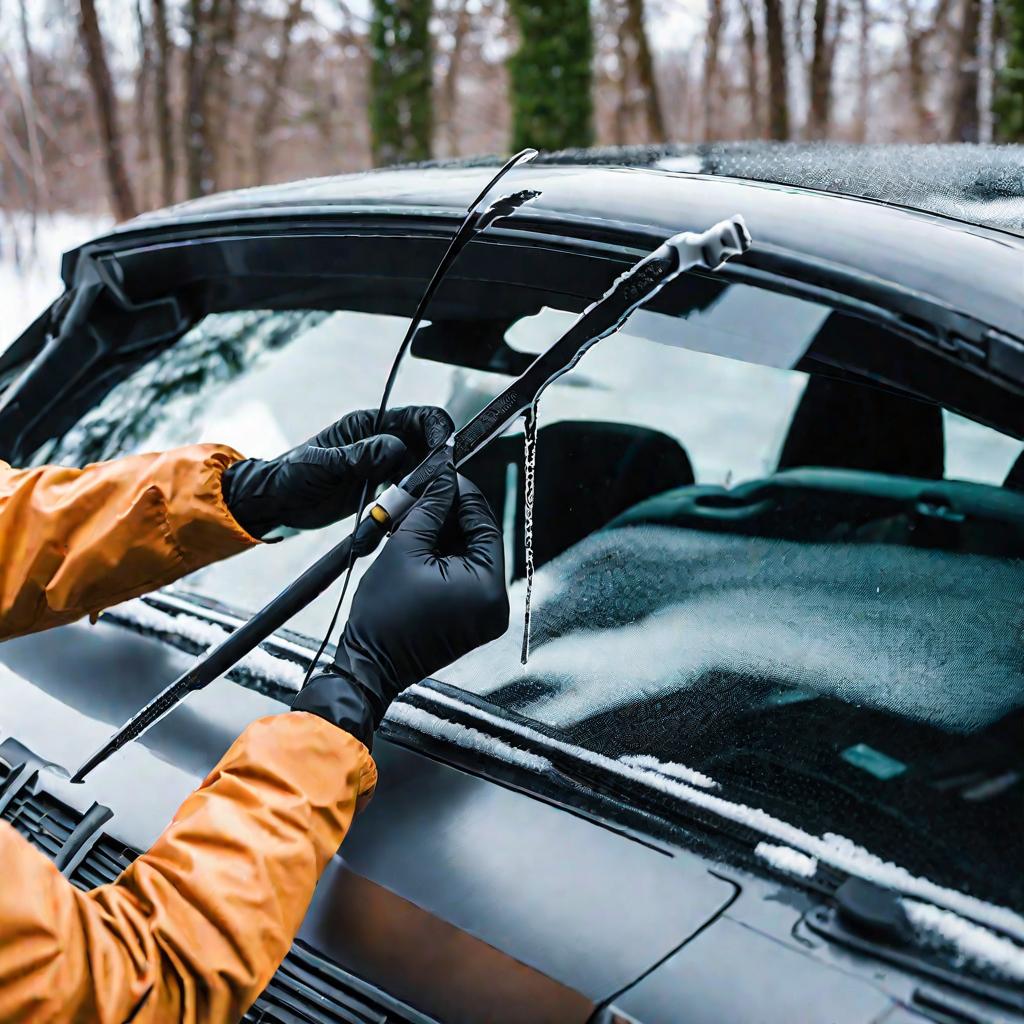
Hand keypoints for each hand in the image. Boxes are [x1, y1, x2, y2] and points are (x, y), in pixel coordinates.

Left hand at [222, 406, 452, 538]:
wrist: (276, 503)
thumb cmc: (290, 476)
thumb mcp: (323, 465)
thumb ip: (360, 455)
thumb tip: (396, 447)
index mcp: (368, 424)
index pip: (418, 417)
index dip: (438, 431)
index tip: (444, 454)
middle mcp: (380, 441)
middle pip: (426, 444)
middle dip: (435, 464)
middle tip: (435, 487)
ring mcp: (381, 464)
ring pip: (420, 470)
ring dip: (424, 486)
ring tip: (418, 504)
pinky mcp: (379, 487)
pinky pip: (406, 491)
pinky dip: (411, 501)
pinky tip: (405, 513)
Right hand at [292, 468, 508, 738]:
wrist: (368, 664)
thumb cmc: (383, 616)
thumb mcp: (405, 548)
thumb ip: (431, 508)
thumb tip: (445, 479)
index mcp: (489, 587)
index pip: (485, 524)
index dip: (464, 496)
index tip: (445, 477)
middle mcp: (496, 603)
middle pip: (480, 540)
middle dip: (452, 514)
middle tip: (427, 493)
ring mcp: (486, 614)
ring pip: (470, 555)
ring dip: (446, 534)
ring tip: (416, 517)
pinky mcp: (472, 619)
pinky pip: (464, 576)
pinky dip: (445, 557)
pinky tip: (421, 541)